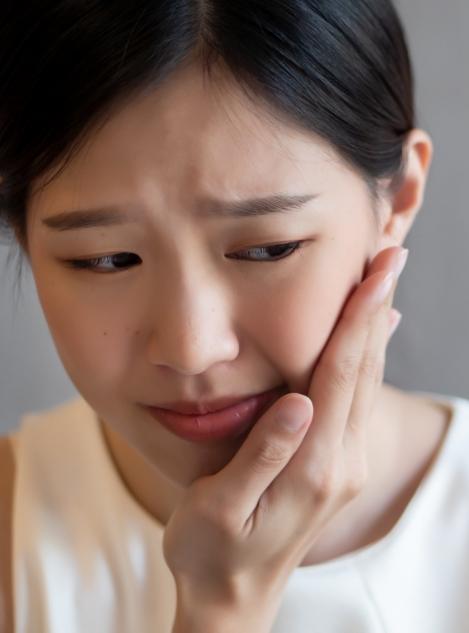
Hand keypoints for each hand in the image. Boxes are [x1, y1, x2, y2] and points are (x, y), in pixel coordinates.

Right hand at [164, 246, 407, 630]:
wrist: (233, 598)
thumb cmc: (212, 552)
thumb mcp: (220, 509)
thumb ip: (262, 456)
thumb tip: (298, 402)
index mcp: (311, 467)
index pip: (340, 376)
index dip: (358, 320)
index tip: (377, 273)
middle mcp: (340, 463)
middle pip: (364, 370)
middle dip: (378, 308)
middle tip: (391, 256)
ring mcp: (344, 466)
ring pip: (367, 381)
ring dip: (377, 326)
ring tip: (385, 281)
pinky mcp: (336, 466)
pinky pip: (358, 399)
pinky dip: (368, 357)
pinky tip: (374, 336)